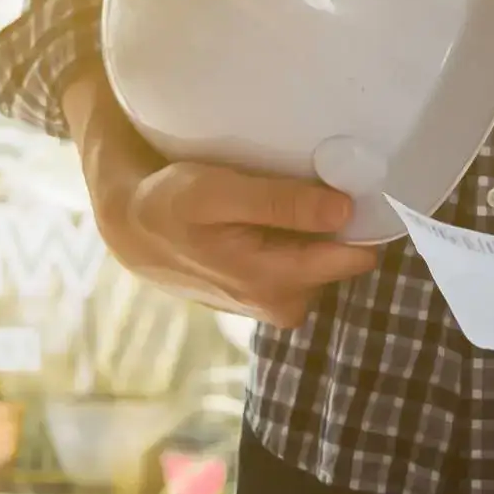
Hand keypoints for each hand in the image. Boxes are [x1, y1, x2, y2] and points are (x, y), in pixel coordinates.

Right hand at [69, 72, 380, 327]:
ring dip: (311, 233)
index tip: (356, 187)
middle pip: (343, 259)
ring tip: (279, 203)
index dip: (362, 220)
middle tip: (309, 187)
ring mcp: (277, 306)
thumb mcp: (219, 193)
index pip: (356, 257)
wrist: (132, 232)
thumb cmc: (172, 204)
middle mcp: (285, 306)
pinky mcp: (269, 299)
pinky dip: (294, 242)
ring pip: (323, 263)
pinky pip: (303, 266)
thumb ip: (281, 203)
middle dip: (333, 225)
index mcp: (279, 283)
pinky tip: (267, 222)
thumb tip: (345, 209)